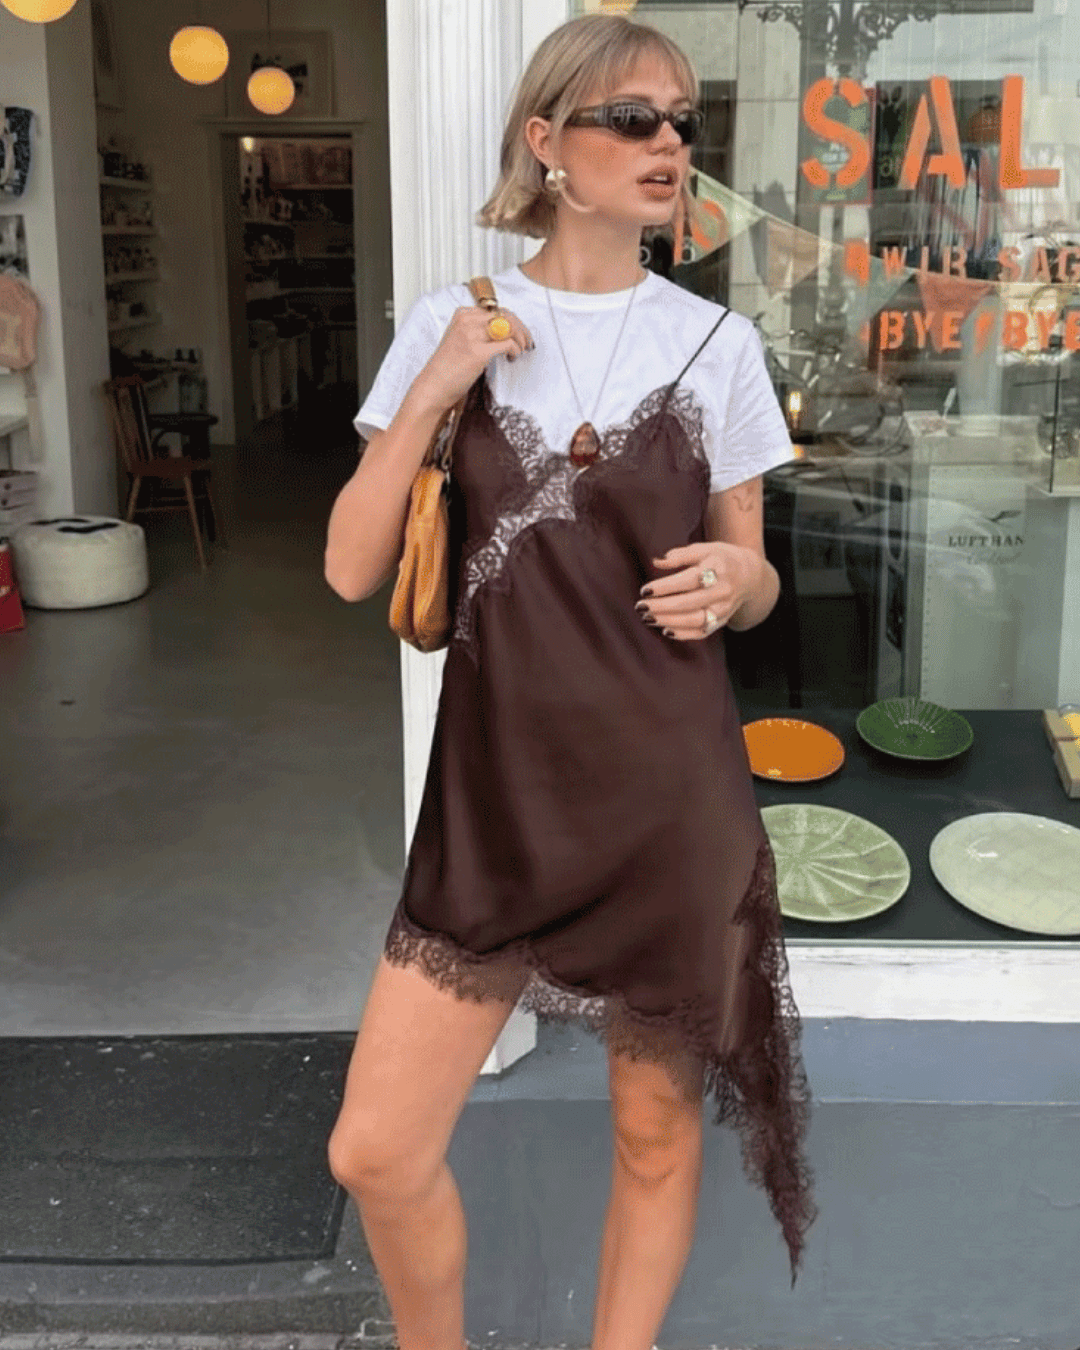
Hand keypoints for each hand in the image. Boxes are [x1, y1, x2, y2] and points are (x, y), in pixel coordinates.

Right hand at [411, 304, 534, 412]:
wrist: (434, 386)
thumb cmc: (447, 368)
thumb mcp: (461, 340)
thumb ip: (479, 331)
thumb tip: (504, 332)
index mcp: (463, 314)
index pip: (497, 310)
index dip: (513, 322)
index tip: (519, 333)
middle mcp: (467, 320)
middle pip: (506, 316)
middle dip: (521, 329)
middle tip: (526, 342)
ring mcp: (472, 335)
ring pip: (509, 327)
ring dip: (521, 339)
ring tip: (521, 351)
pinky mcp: (478, 352)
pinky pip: (508, 344)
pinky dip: (515, 350)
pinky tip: (512, 358)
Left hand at [634, 542, 758, 640]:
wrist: (750, 576)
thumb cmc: (721, 559)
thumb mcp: (704, 549)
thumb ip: (680, 555)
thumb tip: (657, 561)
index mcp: (717, 570)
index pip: (688, 581)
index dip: (665, 587)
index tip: (645, 590)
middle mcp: (722, 592)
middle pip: (689, 603)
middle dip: (662, 607)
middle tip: (641, 607)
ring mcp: (723, 609)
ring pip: (695, 620)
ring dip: (669, 621)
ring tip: (648, 618)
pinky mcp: (722, 621)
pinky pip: (701, 632)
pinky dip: (683, 634)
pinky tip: (665, 629)